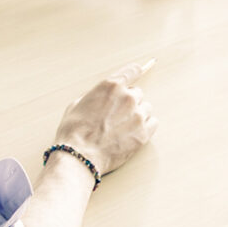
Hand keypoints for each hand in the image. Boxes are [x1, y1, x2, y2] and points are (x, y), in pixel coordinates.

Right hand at [54, 60, 156, 174]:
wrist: (79, 156)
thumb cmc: (74, 131)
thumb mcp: (78, 103)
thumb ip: (97, 94)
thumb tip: (105, 95)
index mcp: (111, 86)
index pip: (132, 71)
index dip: (134, 73)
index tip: (136, 74)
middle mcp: (128, 98)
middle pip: (137, 93)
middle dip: (128, 102)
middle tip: (116, 115)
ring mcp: (138, 115)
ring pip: (146, 108)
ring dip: (136, 115)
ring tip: (122, 127)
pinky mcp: (144, 133)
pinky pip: (153, 123)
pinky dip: (145, 127)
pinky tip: (132, 133)